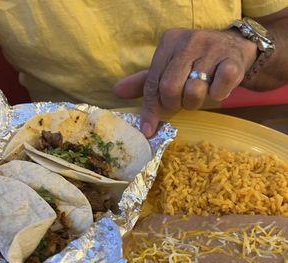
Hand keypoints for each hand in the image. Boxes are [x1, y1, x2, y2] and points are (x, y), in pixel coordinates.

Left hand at [114, 28, 256, 136]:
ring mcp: (212, 49)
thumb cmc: (196, 62)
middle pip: (169, 88)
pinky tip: (217, 88)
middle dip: (174, 104)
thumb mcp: (169, 68)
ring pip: (193, 92)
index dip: (150, 109)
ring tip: (199, 93)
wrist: (234, 47)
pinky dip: (217, 96)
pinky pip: (218, 90)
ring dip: (195, 102)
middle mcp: (189, 41)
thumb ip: (146, 81)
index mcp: (169, 42)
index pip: (152, 81)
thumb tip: (117, 92)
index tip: (148, 130)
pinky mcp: (232, 60)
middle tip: (181, 102)